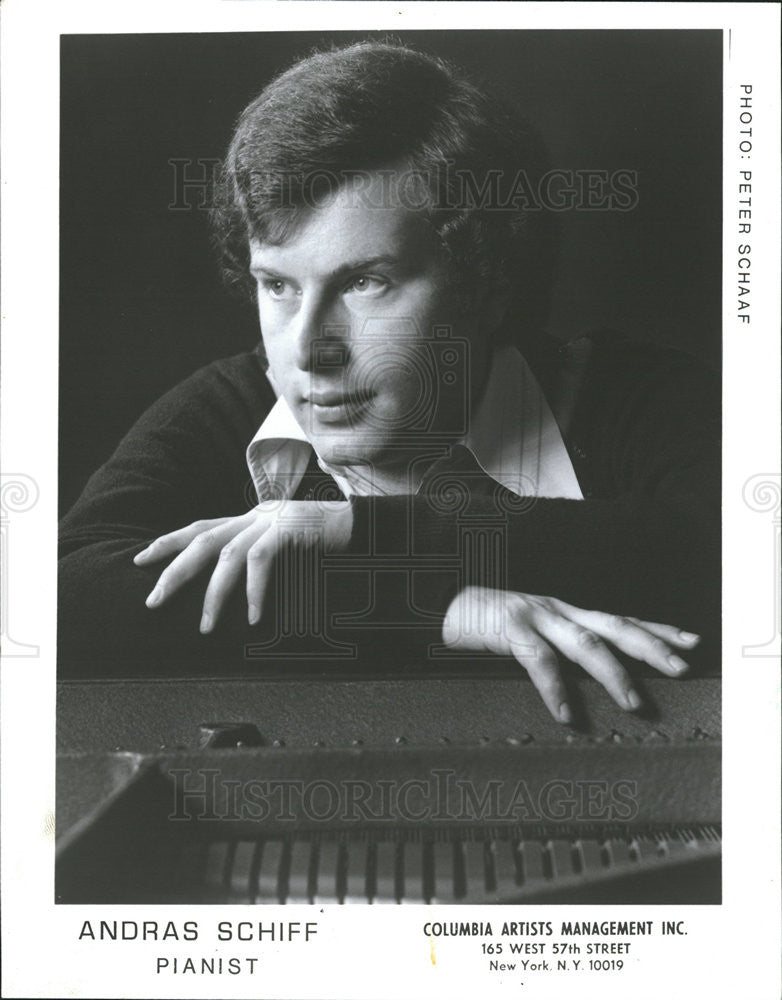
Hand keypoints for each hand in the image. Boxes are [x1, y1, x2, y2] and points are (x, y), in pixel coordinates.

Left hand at [133, 500, 352, 631]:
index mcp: (250, 519)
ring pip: (228, 555)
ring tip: (205, 625)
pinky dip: (253, 590)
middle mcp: (255, 517)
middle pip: (202, 540)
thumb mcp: (285, 545)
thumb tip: (234, 586)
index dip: (169, 541)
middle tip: (153, 599)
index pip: (200, 527)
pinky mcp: (290, 530)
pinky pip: (262, 561)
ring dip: (212, 593)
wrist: (362, 523)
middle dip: (174, 570)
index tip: (141, 558)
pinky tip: (252, 616)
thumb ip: (259, 556)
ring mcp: (272, 522)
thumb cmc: (324, 541)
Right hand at [442, 586, 699, 722]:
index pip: (621, 619)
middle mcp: (559, 609)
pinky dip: (555, 690)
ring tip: (635, 703)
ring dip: (614, 674)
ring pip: (585, 643)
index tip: (693, 641)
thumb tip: (587, 681)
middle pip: (616, 625)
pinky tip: (566, 715)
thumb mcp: (529, 631)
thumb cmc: (485, 621)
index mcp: (567, 611)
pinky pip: (539, 661)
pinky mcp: (510, 628)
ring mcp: (536, 616)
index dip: (658, 630)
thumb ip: (556, 648)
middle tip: (683, 667)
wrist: (440, 599)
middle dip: (653, 647)